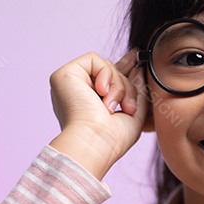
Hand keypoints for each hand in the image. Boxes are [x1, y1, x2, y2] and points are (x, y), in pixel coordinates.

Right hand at [48, 50, 147, 179]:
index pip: (110, 78)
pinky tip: (101, 93)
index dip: (125, 67)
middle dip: (127, 87)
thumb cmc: (113, 139)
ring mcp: (70, 83)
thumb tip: (140, 69)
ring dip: (118, 86)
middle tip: (128, 107)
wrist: (94, 144)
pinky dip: (105, 75)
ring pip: (107, 66)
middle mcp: (79, 92)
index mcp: (91, 102)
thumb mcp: (133, 113)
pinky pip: (94, 59)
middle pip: (113, 72)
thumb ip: (136, 90)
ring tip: (112, 107)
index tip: (139, 59)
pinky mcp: (64, 75)